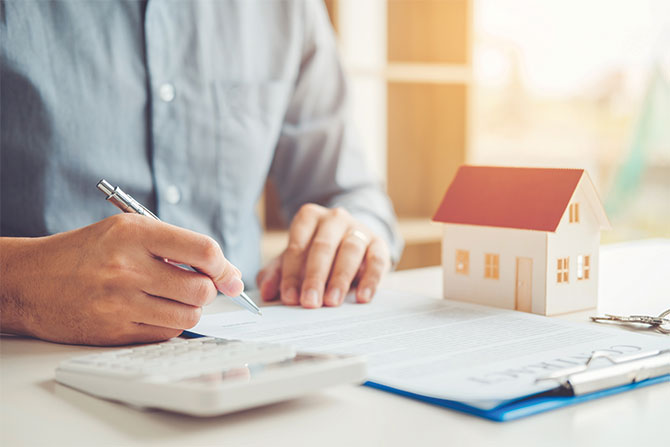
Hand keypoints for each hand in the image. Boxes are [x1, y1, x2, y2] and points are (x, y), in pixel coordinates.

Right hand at [0, 214, 243, 344]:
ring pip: (188, 316)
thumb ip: (177, 246)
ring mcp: (120, 302)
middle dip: (208, 290)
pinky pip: (166, 333)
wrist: (30, 281)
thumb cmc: (86, 252)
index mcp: (134, 233)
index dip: (225, 266)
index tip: (229, 276)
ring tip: (173, 298)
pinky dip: (169, 324)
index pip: (203, 251)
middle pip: (201, 289)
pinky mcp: (114, 330)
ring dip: (190, 309)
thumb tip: (227, 272)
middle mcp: (127, 267)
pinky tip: (153, 311)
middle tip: (196, 286)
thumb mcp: (127, 230)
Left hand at [256, 204, 390, 307]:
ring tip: (332, 302)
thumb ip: (277, 274)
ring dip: (340, 278)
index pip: (297, 245)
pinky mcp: (379, 244)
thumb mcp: (294, 260)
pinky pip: (377, 260)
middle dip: (315, 277)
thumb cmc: (317, 254)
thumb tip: (267, 292)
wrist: (351, 243)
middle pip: (323, 246)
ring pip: (350, 250)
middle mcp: (335, 219)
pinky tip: (362, 298)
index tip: (289, 298)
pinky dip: (371, 279)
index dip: (292, 273)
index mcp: (309, 217)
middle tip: (309, 303)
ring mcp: (359, 229)